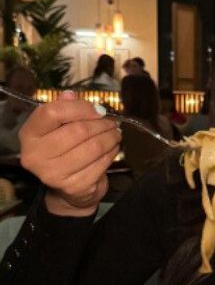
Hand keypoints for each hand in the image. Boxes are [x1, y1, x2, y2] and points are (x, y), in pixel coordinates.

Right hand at [19, 91, 120, 215]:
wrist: (68, 189)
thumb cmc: (63, 151)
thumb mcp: (57, 128)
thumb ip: (63, 110)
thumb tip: (72, 95)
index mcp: (29, 134)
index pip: (51, 113)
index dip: (80, 108)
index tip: (98, 110)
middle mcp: (35, 155)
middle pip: (77, 131)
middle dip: (101, 125)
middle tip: (113, 124)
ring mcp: (53, 173)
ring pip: (92, 148)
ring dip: (110, 138)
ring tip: (116, 134)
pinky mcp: (73, 186)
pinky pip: (100, 164)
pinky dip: (111, 154)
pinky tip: (112, 149)